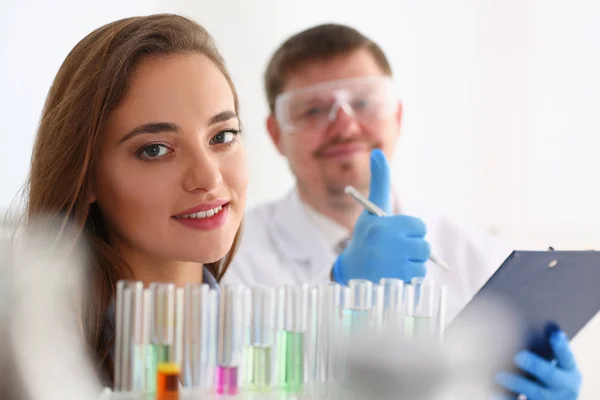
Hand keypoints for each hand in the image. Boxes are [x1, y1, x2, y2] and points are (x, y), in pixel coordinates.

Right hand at [332, 148, 430, 283]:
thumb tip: (378, 153)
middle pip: (424, 246)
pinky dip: (409, 280)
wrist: (352, 272)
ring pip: (422, 263)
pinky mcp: (396, 284)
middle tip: (393, 252)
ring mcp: (392, 266)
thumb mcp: (371, 210)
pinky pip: (418, 279)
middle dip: (412, 250)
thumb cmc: (366, 237)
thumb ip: (380, 181)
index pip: (419, 227)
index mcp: (384, 225)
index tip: (395, 236)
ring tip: (391, 265)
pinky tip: (392, 276)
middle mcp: (388, 245)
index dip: (410, 233)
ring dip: (411, 265)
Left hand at [495, 325, 581, 399]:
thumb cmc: (550, 375)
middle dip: (535, 365)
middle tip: (518, 356)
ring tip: (499, 375)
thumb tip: (543, 322)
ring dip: (517, 383)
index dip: (560, 345)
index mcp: (569, 372)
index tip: (553, 330)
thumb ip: (549, 348)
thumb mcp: (556, 364)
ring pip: (535, 392)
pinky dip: (506, 397)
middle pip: (550, 375)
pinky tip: (495, 392)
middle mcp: (564, 388)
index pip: (566, 357)